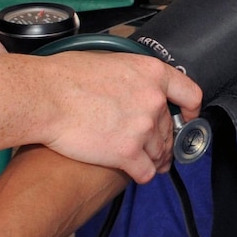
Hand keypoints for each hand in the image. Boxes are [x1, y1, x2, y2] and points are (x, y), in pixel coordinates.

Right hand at [36, 52, 199, 182]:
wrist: (45, 97)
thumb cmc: (66, 77)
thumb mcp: (109, 62)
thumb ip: (131, 77)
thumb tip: (131, 84)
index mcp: (152, 74)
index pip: (190, 94)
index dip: (191, 109)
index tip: (188, 116)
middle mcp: (153, 101)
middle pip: (170, 128)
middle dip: (163, 139)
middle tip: (153, 145)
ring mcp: (143, 129)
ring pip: (160, 152)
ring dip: (153, 158)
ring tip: (145, 161)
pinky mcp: (127, 153)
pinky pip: (146, 172)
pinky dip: (142, 174)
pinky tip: (135, 172)